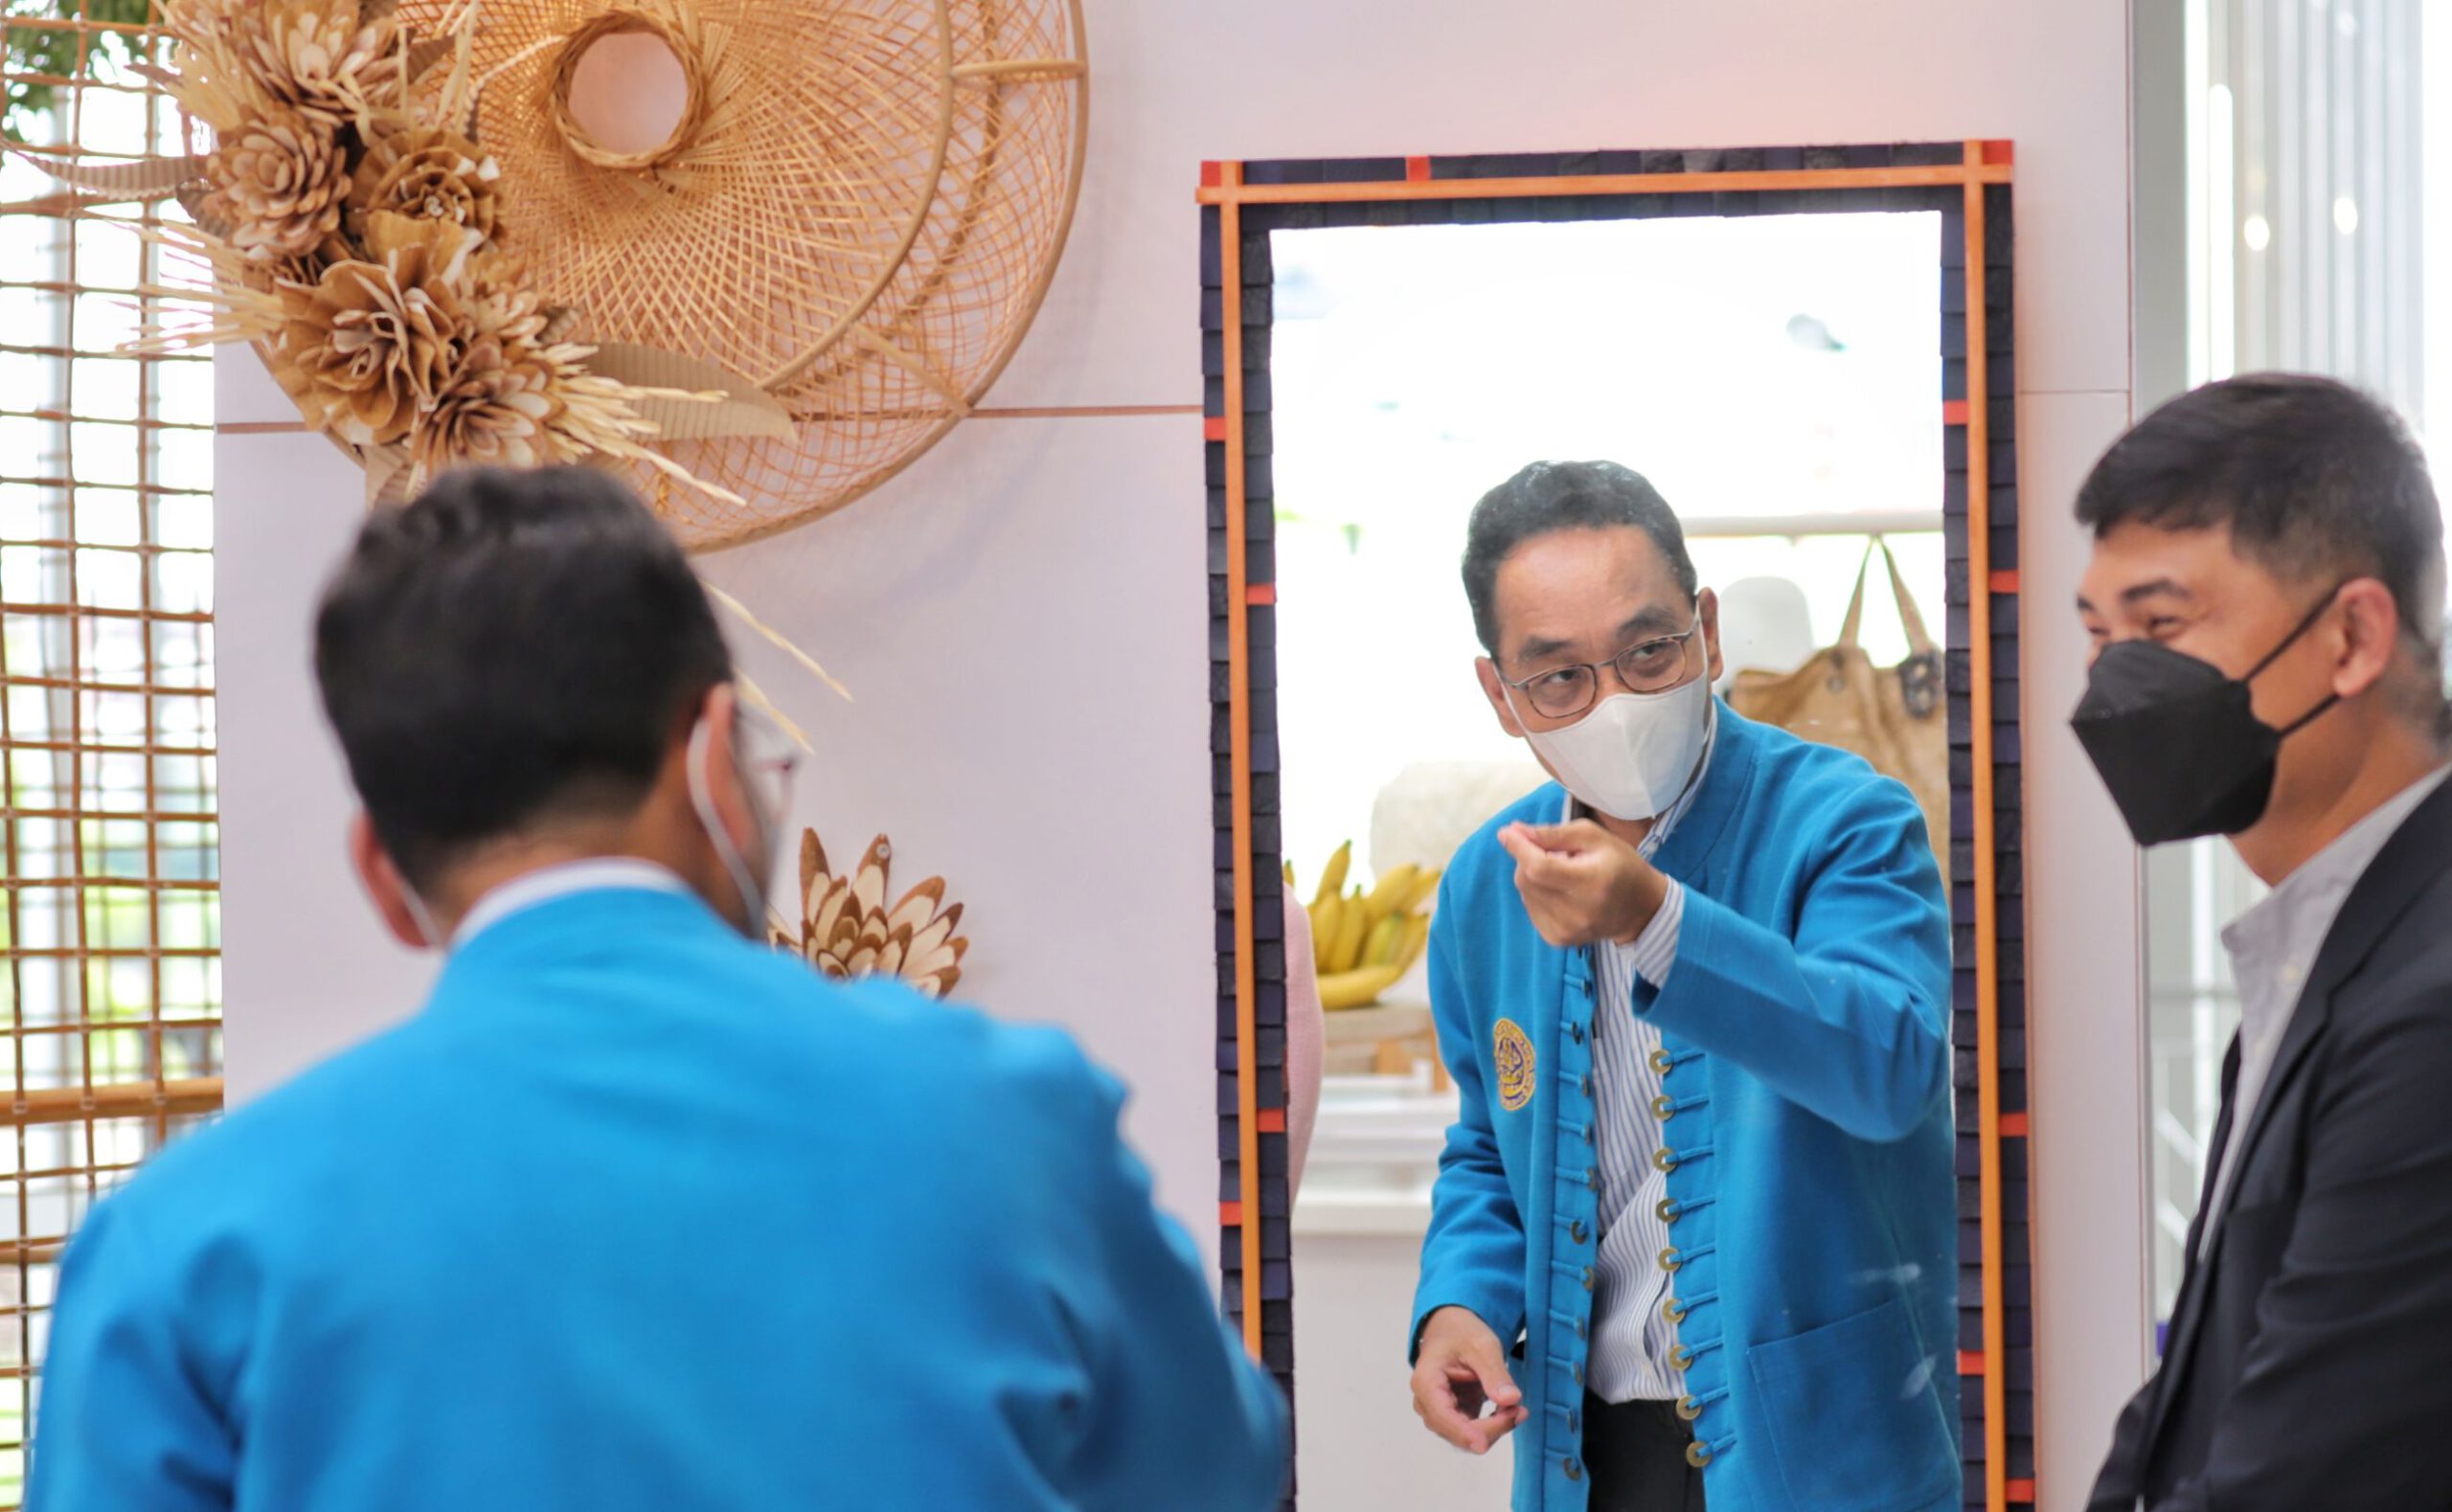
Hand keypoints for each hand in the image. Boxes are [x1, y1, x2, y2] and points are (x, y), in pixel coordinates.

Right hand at [1410, 1306, 1527, 1453]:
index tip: (1486, 1443)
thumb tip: (1510, 1400)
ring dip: (1493, 1429)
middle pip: (1456, 1433)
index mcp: (1426, 1382)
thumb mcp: (1482, 1345)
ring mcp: (1438, 1413)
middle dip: (1489, 1428)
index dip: (1464, 1433)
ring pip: (1465, 1438)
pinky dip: (1493, 1426)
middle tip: (1520, 1410)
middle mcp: (1426, 1403)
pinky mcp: (1452, 1417)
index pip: (1443, 1417)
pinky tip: (1509, 1412)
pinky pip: (1472, 1432)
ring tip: (1517, 1409)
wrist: (1452, 1330)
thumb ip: (1495, 1373)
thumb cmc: (1461, 1334)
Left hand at [1497, 820, 1668, 948]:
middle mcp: (1576, 912)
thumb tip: (1513, 832)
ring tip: (1562, 872)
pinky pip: (1531, 908)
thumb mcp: (1593, 837)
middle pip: (1527, 880)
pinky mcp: (1558, 940)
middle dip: (1528, 858)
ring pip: (1525, 893)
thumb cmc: (1620, 864)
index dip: (1519, 849)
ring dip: (1533, 876)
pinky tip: (1559, 890)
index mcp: (1590, 882)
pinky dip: (1537, 894)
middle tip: (1552, 851)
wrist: (1640, 909)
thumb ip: (1552, 834)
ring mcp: (1566, 931)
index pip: (1539, 867)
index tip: (1507, 832)